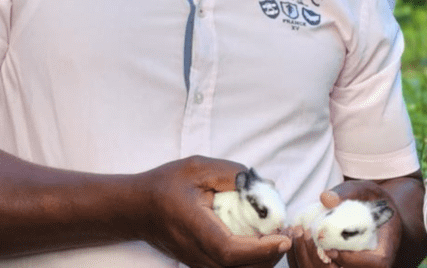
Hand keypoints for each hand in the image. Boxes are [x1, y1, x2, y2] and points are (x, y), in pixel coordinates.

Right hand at [131, 156, 290, 267]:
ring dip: (261, 261)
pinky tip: (263, 243)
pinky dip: (250, 261)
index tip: (282, 238)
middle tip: (288, 235)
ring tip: (278, 238)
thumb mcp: (199, 167)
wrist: (137, 208)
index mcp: (194, 226)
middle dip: (268, 257)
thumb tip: (267, 188)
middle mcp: (195, 251)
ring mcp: (196, 262)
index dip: (259, 249)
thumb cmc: (167, 184)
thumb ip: (234, 174)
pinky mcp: (199, 264)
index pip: (229, 251)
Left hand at [289, 180, 400, 267]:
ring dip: (306, 258)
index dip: (350, 260)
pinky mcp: (335, 265)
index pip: (373, 265)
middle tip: (304, 234)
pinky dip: (302, 257)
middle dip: (318, 260)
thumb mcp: (365, 189)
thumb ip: (348, 192)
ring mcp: (350, 267)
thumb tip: (325, 198)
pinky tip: (295, 238)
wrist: (375, 209)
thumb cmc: (373, 198)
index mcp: (383, 251)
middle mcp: (367, 265)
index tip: (330, 248)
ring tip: (297, 233)